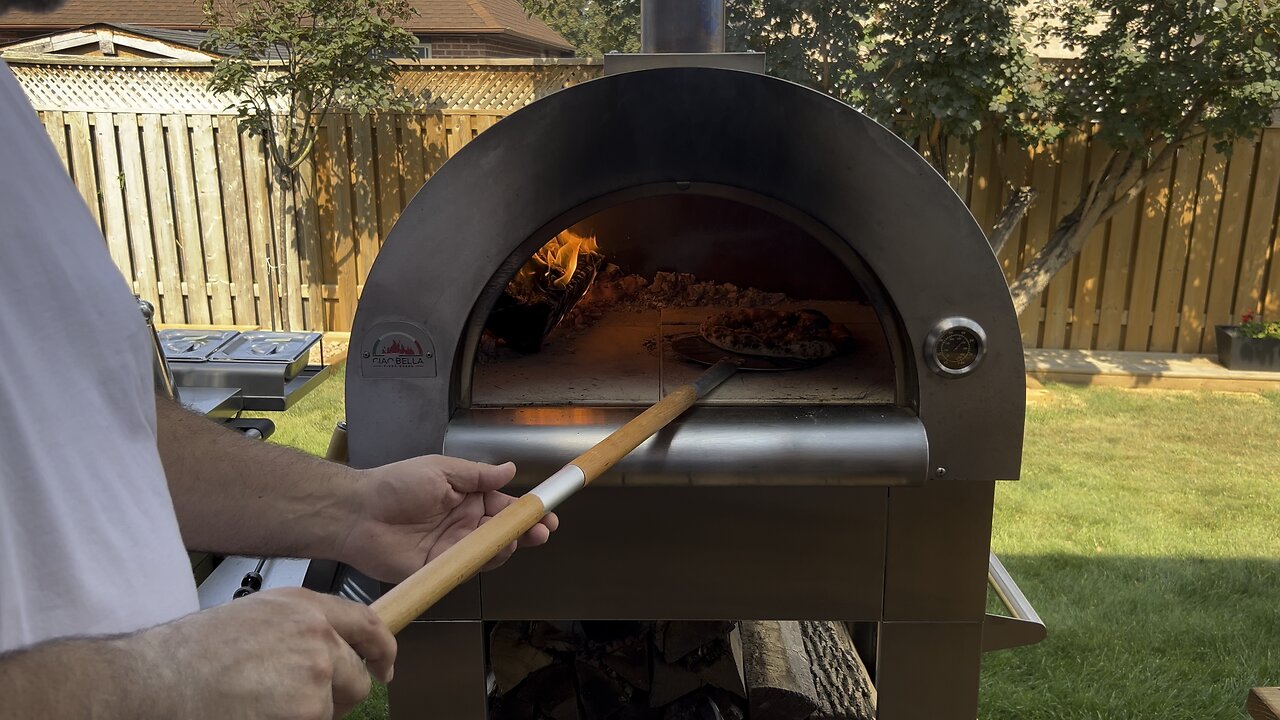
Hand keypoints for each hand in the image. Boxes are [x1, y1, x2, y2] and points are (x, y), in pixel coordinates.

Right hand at [144, 588, 394, 719]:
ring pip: (334, 710)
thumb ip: (300, 629)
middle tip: (297, 705)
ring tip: (263, 708)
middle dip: (336, 696)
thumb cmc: (189, 654)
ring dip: (310, 716)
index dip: (381, 650)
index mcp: (305, 607)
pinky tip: (256, 717)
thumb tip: (330, 652)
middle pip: (357, 677)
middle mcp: (318, 635)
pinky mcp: (307, 711)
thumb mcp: (255, 618)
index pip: (368, 624)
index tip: (383, 667)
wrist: (152, 681)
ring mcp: (316, 675)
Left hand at [337, 455, 558, 582]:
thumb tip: (509, 469)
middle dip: (525, 532)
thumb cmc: (396, 485)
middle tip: (542, 532)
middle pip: (502, 532)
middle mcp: (463, 524)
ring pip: (489, 552)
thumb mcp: (442, 470)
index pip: (504, 505)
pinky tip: (495, 552)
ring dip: (507, 546)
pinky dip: (483, 562)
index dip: (527, 510)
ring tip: (519, 538)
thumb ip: (478, 475)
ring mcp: (452, 548)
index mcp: (466, 498)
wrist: (358, 513)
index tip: (547, 512)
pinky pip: (467, 568)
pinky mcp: (440, 569)